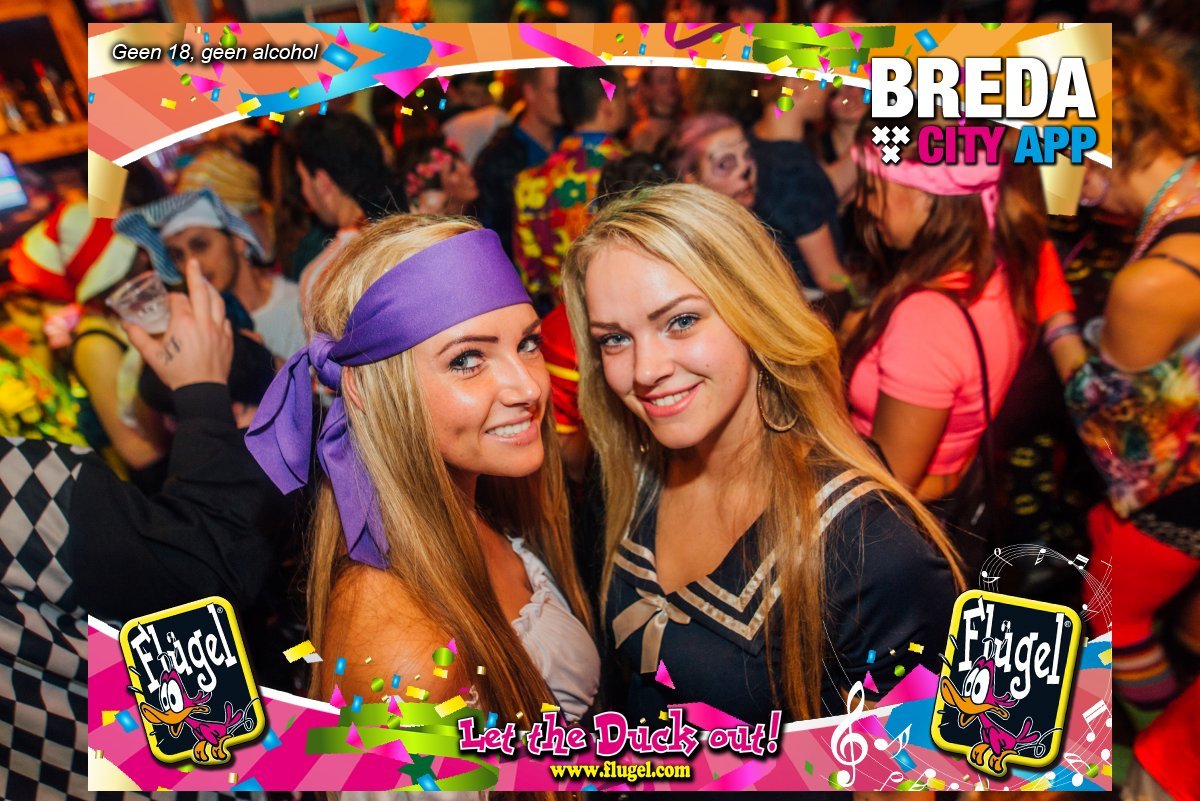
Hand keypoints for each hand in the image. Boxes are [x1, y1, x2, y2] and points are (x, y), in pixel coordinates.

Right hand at [123, 260, 233, 389]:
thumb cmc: (176, 373)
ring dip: (211, 289)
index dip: (172, 298)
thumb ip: (137, 337)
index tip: (168, 302)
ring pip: (218, 302)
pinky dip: (219, 311)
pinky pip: (225, 319)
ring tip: (206, 282)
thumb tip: (125, 324)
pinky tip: (215, 310)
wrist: (202, 391)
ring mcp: (218, 330)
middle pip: (201, 290)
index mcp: (183, 322)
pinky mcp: (228, 339)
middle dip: (196, 274)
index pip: (179, 299)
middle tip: (194, 262)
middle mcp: (203, 321)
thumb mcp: (151, 355)